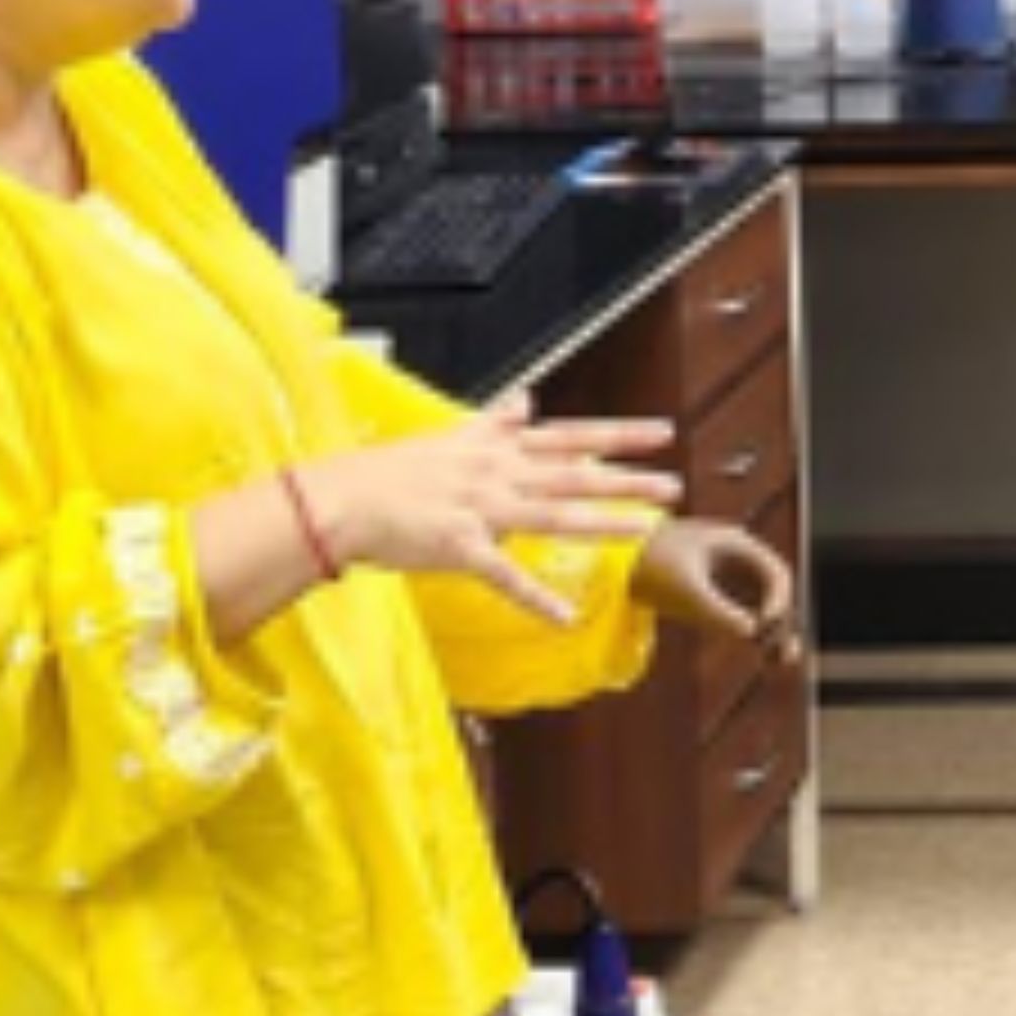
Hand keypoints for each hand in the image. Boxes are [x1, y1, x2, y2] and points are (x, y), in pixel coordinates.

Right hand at [305, 394, 677, 624]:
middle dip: (626, 479)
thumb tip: (527, 398)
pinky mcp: (459, 548)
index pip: (570, 436)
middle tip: (674, 485)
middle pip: (574, 474)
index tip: (663, 432)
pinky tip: (564, 616)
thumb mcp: (449, 434)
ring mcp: (480, 510)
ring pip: (553, 515)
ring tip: (645, 530)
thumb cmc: (391, 471)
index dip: (618, 434)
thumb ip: (495, 420)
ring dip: (601, 523)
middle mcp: (497, 473)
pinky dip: (534, 598)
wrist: (341, 499)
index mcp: (497, 448)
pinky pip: (503, 576)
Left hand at [636, 518, 801, 661]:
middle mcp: (736, 558)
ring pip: (760, 606)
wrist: (610, 562)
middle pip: (773, 593)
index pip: (776, 573)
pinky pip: (740, 614)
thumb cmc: (648, 567)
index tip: (767, 626)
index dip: (779, 601)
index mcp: (735, 543)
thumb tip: (753, 634)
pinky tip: (759, 655)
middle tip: (784, 656)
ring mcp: (724, 575)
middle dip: (781, 624)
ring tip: (780, 663)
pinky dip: (750, 633)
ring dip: (771, 633)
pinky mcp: (710, 592)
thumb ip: (719, 612)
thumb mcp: (686, 593)